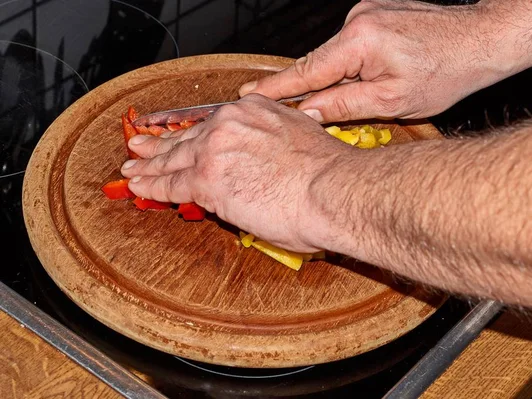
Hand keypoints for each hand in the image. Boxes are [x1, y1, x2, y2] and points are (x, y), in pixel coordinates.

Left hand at [120, 94, 353, 252]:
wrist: (332, 190)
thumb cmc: (327, 173)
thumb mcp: (299, 141)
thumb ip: (273, 146)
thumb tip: (267, 164)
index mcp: (255, 111)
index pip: (214, 123)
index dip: (193, 133)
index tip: (181, 136)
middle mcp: (231, 123)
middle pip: (188, 136)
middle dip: (162, 144)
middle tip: (141, 146)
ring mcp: (215, 150)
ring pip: (174, 158)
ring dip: (150, 164)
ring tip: (133, 168)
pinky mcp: (206, 180)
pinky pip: (171, 183)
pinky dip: (152, 185)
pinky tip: (140, 186)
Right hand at [239, 0, 531, 122]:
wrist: (484, 40)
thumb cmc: (448, 69)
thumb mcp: (392, 101)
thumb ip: (344, 105)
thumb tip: (307, 112)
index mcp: (359, 42)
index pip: (305, 71)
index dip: (275, 88)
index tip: (248, 94)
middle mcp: (358, 21)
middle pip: (319, 63)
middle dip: (311, 89)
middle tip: (302, 112)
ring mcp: (367, 14)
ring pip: (337, 56)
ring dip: (340, 79)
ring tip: (367, 95)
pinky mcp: (377, 14)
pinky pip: (352, 46)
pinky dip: (354, 65)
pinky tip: (375, 77)